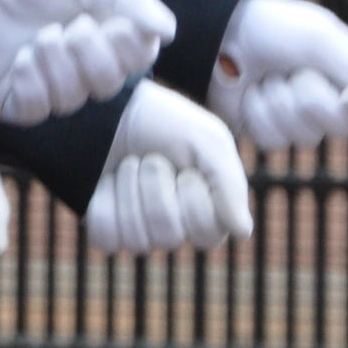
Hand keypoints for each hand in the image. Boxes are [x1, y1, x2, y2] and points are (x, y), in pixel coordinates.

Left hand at [0, 0, 176, 123]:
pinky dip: (32, 87)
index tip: (116, 25)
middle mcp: (74, 56)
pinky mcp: (6, 94)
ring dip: (60, 68)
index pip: (137, 58)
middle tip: (74, 28)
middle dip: (94, 58)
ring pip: (72, 100)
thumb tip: (167, 31)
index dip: (131, 50)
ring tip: (40, 37)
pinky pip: (34, 111)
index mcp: (101, 25)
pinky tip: (20, 61)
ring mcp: (40, 77)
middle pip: (108, 86)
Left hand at [88, 82, 253, 254]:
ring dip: (131, 188)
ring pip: (138, 239)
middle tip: (153, 159)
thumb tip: (242, 231)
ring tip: (130, 163)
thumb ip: (230, 184)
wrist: (112, 108)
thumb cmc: (165, 122)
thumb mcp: (208, 140)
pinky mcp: (107, 229)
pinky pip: (107, 236)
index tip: (187, 166)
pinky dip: (106, 200)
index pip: (209, 233)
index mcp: (207, 212)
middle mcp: (176, 229)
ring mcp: (140, 232)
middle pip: (170, 236)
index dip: (194, 195)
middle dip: (157, 186)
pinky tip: (108, 180)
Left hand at [208, 0, 347, 150]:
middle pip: (340, 128)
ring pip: (305, 137)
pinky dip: (259, 114)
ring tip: (269, 77)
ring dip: (281, 101)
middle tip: (294, 70)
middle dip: (310, 96)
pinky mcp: (271, 134)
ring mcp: (302, 123)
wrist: (222, 34)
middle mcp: (333, 106)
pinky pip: (274, 141)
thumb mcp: (319, 36)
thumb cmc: (277, 29)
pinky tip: (252, 94)